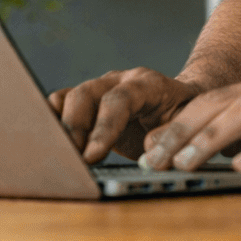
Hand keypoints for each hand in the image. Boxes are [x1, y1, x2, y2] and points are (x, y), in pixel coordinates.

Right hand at [47, 67, 202, 162]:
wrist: (179, 103)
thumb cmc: (185, 116)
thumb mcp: (190, 125)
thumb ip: (173, 135)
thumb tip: (150, 152)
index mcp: (146, 83)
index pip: (120, 99)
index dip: (105, 127)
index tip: (92, 155)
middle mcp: (118, 81)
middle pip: (86, 94)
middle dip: (74, 128)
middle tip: (70, 159)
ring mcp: (99, 89)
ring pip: (68, 99)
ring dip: (59, 127)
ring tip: (58, 155)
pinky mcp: (86, 103)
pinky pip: (60, 104)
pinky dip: (51, 122)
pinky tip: (51, 144)